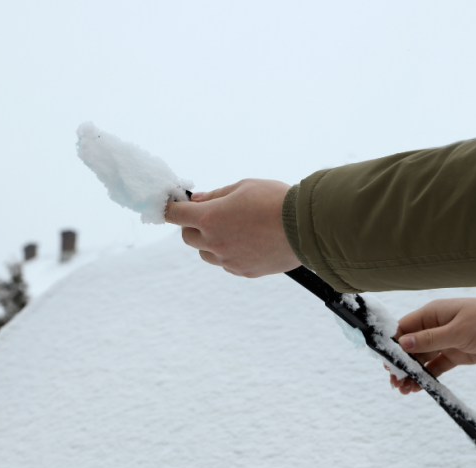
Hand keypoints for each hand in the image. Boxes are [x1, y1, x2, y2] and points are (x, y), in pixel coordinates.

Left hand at [165, 179, 299, 277]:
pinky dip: (229, 253)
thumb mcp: (243, 187)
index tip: (170, 205)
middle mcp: (215, 243)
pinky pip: (226, 263)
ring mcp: (229, 261)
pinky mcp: (244, 272)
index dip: (170, 207)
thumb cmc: (275, 201)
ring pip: (206, 253)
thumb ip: (216, 195)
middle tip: (208, 214)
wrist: (306, 228)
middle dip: (192, 224)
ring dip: (210, 241)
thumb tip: (198, 200)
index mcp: (210, 218)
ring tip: (233, 229)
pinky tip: (247, 241)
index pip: (175, 214)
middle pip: (187, 236)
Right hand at [389, 297, 475, 391]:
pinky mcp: (456, 355)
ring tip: (404, 390)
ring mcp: (445, 341)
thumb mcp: (457, 331)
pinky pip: (436, 367)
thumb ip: (429, 340)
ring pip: (421, 359)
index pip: (404, 328)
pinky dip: (427, 376)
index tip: (387, 363)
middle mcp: (435, 327)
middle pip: (410, 346)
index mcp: (432, 314)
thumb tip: (401, 344)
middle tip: (394, 382)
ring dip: (412, 373)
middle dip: (401, 363)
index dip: (393, 345)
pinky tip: (418, 387)